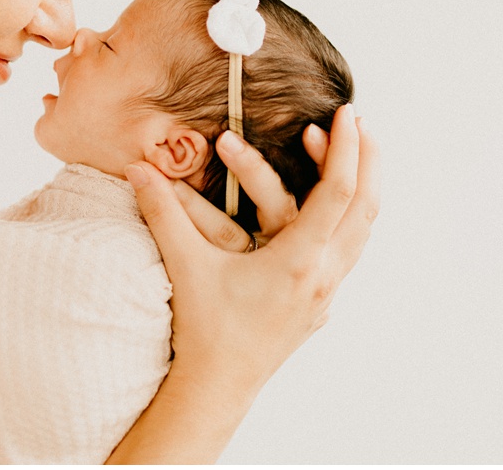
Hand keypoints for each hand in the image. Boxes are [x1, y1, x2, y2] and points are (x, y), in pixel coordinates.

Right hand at [124, 105, 378, 391]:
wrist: (216, 387)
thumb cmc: (203, 329)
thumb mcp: (184, 265)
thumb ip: (162, 212)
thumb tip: (136, 169)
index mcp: (298, 261)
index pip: (336, 192)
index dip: (343, 149)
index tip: (345, 115)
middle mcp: (322, 275)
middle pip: (365, 207)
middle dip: (366, 160)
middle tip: (359, 123)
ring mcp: (325, 292)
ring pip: (362, 231)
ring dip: (361, 188)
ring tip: (354, 156)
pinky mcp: (318, 302)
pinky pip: (349, 251)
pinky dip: (349, 218)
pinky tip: (337, 208)